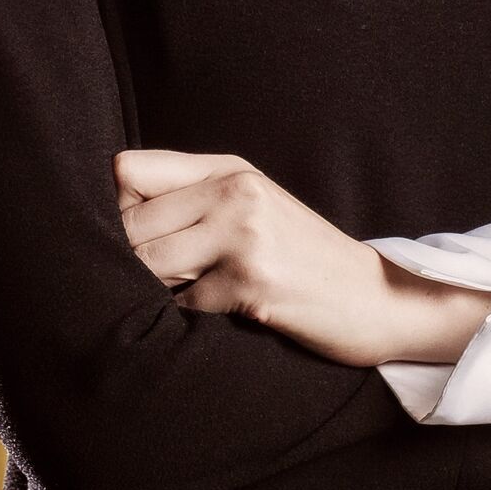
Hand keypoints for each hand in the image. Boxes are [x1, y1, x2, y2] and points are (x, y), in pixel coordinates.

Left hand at [112, 147, 412, 366]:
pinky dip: (189, 321)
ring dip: (155, 291)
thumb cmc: (304, 257)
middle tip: (162, 280)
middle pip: (129, 223)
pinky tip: (219, 316)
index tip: (135, 237)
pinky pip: (182, 307)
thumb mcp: (254, 207)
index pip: (127, 170)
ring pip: (148, 265)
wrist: (376, 297)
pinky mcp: (252, 283)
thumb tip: (114, 216)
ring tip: (189, 296)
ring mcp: (244, 235)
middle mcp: (235, 191)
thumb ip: (194, 199)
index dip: (116, 208)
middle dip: (131, 260)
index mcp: (229, 169)